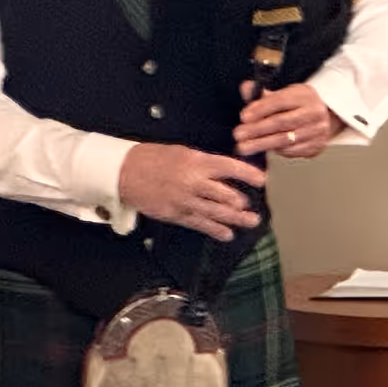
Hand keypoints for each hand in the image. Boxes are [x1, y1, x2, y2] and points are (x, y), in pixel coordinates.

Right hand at [118, 143, 264, 241]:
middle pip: (225, 196)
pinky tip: (227, 234)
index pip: (229, 167)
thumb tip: (227, 172)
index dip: (247, 174)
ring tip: (250, 222)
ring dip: (235, 219)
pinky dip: (215, 230)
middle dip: (242, 204)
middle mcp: (193, 182)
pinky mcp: (175, 214)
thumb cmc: (154, 158)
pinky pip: (199, 224)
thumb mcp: (184, 152)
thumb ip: (206, 163)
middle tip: (254, 209)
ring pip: (216, 213)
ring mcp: (184, 200)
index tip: (262, 180)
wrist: (125, 172)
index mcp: (197, 162)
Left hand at [235, 81, 343, 159]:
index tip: (244, 116)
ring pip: (285, 139)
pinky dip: (276, 151)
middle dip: (257, 129)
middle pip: (282, 122)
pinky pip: (292, 151)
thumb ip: (264, 93)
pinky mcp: (316, 146)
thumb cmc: (300, 105)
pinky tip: (264, 149)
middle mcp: (314, 112)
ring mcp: (317, 131)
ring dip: (261, 144)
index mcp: (305, 95)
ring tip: (244, 147)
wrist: (327, 117)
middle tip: (238, 134)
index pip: (281, 101)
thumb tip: (246, 88)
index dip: (261, 109)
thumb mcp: (286, 94)